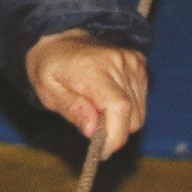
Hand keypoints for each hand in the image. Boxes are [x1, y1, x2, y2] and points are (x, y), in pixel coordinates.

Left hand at [25, 30, 147, 162]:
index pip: (119, 108)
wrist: (60, 39)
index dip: (115, 136)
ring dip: (121, 120)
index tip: (102, 152)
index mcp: (94, 69)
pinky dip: (128, 107)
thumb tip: (93, 131)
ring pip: (139, 113)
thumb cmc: (51, 67)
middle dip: (114, 131)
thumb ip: (72, 110)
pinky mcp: (139, 63)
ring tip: (97, 108)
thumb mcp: (49, 92)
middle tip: (92, 126)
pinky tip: (108, 98)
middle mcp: (119, 62)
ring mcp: (132, 61)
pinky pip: (141, 100)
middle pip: (133, 117)